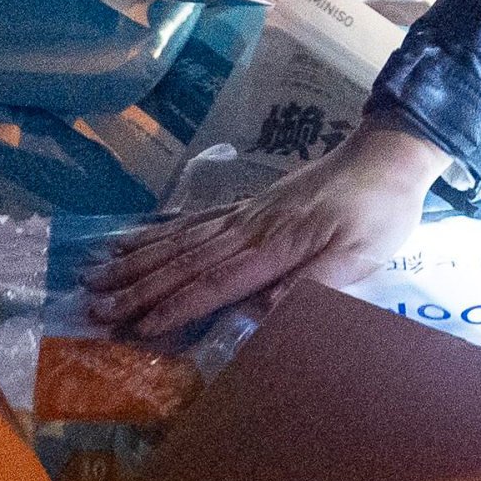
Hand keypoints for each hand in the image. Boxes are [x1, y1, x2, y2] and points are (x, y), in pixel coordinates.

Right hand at [86, 120, 450, 335]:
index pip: (216, 280)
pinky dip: (160, 231)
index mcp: (276, 244)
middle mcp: (249, 226)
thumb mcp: (364, 253)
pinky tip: (135, 238)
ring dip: (138, 259)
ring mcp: (245, 212)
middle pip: (185, 260)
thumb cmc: (379, 211)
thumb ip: (318, 280)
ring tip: (95, 274)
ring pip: (181, 239)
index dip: (176, 306)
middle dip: (139, 286)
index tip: (138, 326)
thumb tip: (267, 309)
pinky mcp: (248, 203)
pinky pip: (195, 219)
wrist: (386, 154)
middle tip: (94, 306)